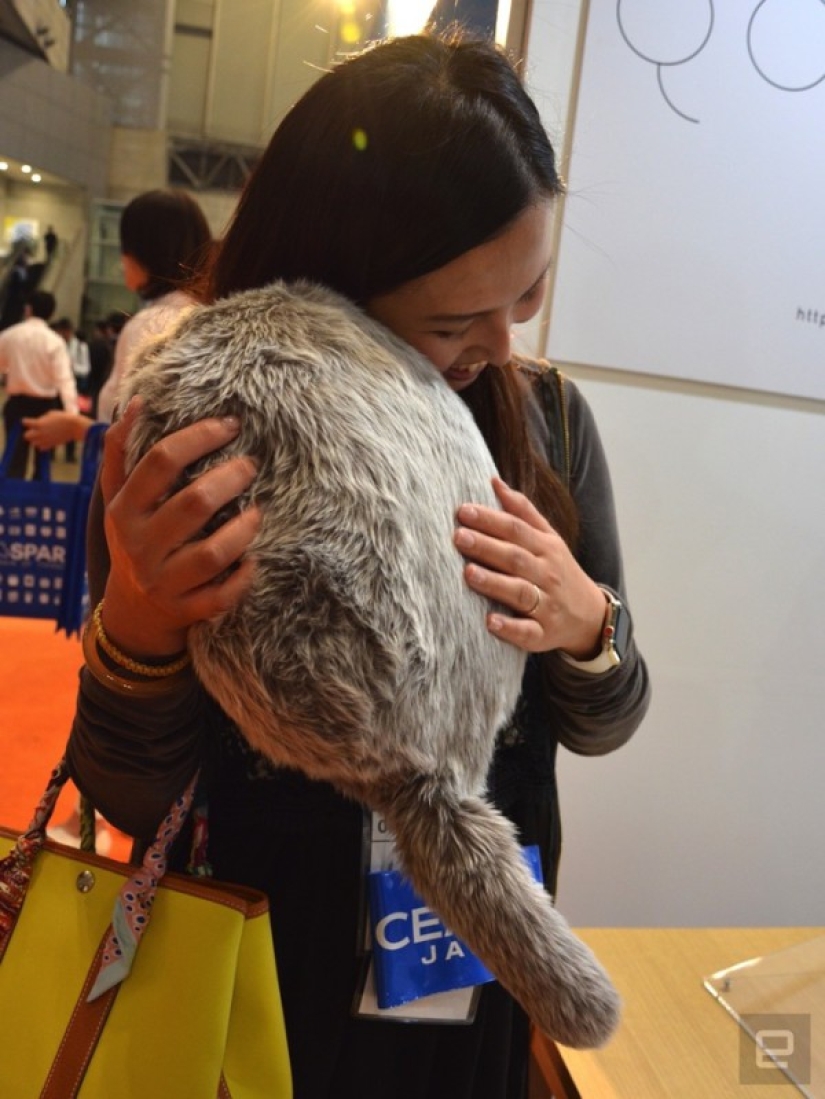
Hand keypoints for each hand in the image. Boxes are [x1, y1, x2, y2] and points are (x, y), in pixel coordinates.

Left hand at [22, 411, 91, 448]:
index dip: (26, 421)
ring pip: (33, 443)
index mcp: (39, 423)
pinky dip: (42, 444)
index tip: (29, 420)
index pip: (25, 422)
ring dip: (35, 439)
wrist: (74, 426)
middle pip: (26, 436)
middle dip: (29, 432)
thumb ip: (41, 420)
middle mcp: (40, 433)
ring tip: (41, 435)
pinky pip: (41, 448)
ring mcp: (45, 440)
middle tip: (34, 429)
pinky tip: (46, 440)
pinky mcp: (51, 445)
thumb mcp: (50, 414)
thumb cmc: (63, 417)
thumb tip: (37, 424)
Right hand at [99, 398, 260, 658]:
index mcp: (124, 509)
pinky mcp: (186, 610)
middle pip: (193, 503)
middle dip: (230, 478)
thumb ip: (120, 451)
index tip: (231, 425)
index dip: (200, 436)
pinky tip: (255, 559)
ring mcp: (164, 581)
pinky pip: (222, 595)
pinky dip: (244, 577)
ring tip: (258, 511)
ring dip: (243, 529)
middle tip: (251, 466)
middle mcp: (140, 545)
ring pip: (212, 553)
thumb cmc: (134, 539)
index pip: (161, 461)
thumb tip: (138, 402)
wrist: (133, 612)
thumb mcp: (117, 498)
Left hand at [454, 477, 605, 655]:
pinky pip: (527, 632)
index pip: (516, 529)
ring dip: (495, 583)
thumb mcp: (548, 538)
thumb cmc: (558, 571)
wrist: (589, 616)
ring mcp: (546, 605)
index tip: (463, 511)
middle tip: (458, 537)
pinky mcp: (543, 634)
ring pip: (520, 593)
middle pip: (515, 557)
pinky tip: (490, 621)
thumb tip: (494, 481)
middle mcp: (547, 574)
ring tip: (469, 573)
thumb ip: (522, 511)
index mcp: (545, 548)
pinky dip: (510, 628)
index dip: (490, 520)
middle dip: (486, 547)